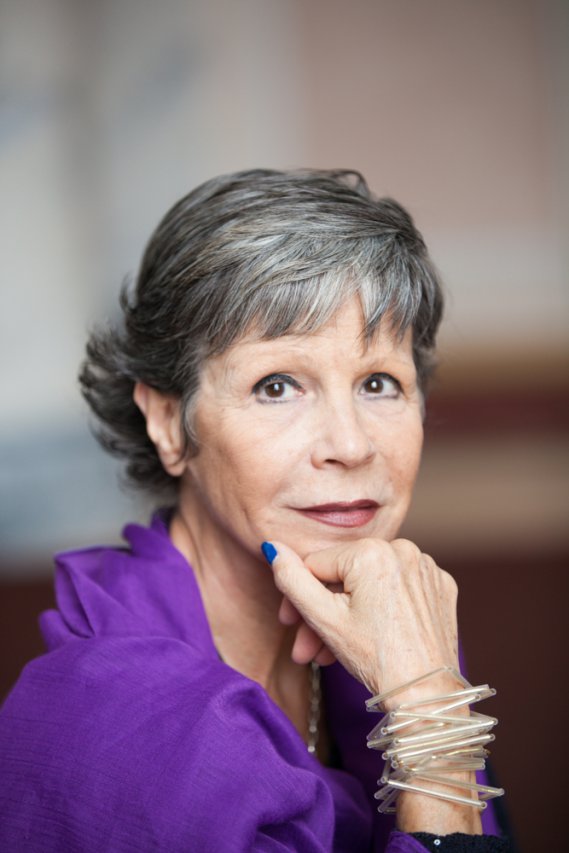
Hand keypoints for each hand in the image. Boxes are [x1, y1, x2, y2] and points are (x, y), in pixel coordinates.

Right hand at [268, 537, 460, 705]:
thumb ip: (292, 579)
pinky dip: (382, 608)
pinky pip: (398, 588)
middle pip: (344, 576)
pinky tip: (371, 636)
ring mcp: (426, 567)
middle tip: (307, 647)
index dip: (298, 595)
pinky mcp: (441, 585)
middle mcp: (404, 549)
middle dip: (322, 612)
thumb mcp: (324, 619)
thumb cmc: (375, 658)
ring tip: (332, 651)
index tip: (290, 624)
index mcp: (372, 550)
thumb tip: (273, 547)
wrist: (426, 694)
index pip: (317, 564)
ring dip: (348, 613)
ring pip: (370, 583)